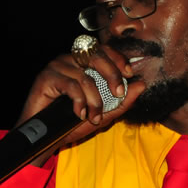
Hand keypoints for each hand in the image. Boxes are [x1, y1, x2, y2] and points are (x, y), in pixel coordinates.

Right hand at [17, 43, 145, 161]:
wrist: (47, 137)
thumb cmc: (72, 122)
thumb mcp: (104, 113)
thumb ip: (123, 100)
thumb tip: (141, 84)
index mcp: (83, 62)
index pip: (103, 50)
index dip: (118, 58)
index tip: (129, 73)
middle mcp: (70, 60)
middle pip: (96, 56)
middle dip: (112, 74)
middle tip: (118, 92)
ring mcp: (57, 67)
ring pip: (85, 77)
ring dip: (94, 100)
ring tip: (94, 117)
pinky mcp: (46, 77)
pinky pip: (71, 85)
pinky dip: (79, 102)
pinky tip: (79, 114)